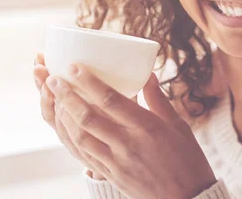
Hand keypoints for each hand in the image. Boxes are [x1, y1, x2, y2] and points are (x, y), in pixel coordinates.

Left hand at [45, 64, 216, 198]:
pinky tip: (66, 126)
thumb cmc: (188, 159)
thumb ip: (158, 99)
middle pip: (88, 117)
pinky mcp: (112, 175)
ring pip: (80, 137)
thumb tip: (147, 74)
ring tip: (56, 100)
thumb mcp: (179, 125)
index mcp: (147, 127)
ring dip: (64, 116)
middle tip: (53, 79)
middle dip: (67, 96)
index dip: (89, 82)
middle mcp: (128, 144)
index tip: (74, 67)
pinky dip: (71, 138)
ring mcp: (117, 162)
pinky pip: (84, 155)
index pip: (111, 100)